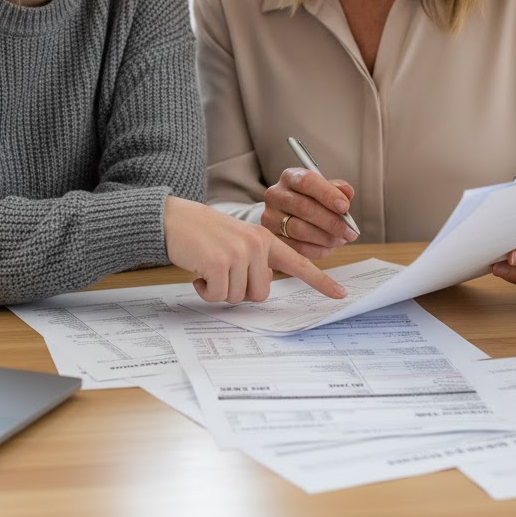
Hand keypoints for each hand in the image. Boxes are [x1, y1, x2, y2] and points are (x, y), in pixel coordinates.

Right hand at [163, 196, 347, 303]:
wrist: (174, 219)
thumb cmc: (204, 235)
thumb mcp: (237, 241)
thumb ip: (255, 261)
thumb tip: (260, 290)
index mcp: (264, 240)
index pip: (298, 263)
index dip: (319, 281)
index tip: (340, 294)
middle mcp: (257, 244)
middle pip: (261, 294)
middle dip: (238, 291)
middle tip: (222, 271)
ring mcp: (240, 253)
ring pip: (238, 297)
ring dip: (219, 290)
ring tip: (208, 266)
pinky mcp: (220, 263)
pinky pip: (218, 296)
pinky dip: (205, 290)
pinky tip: (199, 271)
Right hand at [262, 168, 358, 259]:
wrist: (286, 214)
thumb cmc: (309, 200)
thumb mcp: (323, 189)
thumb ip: (337, 188)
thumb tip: (347, 193)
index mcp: (290, 177)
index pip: (306, 181)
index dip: (327, 194)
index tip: (345, 207)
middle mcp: (275, 195)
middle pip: (303, 207)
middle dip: (331, 221)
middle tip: (349, 231)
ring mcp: (270, 217)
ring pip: (299, 229)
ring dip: (325, 237)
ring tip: (341, 239)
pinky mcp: (272, 238)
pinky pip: (296, 247)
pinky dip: (317, 249)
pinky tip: (329, 247)